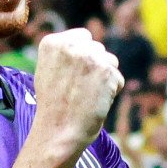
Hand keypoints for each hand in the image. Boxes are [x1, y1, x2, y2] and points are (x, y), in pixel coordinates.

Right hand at [31, 28, 122, 155]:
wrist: (58, 131)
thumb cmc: (53, 106)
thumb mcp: (49, 70)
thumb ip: (66, 53)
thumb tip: (88, 42)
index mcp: (52, 42)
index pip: (84, 36)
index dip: (83, 56)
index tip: (74, 75)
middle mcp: (71, 45)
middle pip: (98, 48)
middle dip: (95, 66)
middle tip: (80, 89)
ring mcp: (90, 57)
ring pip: (111, 61)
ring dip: (105, 77)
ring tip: (88, 95)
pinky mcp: (106, 72)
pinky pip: (118, 78)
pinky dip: (112, 91)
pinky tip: (96, 101)